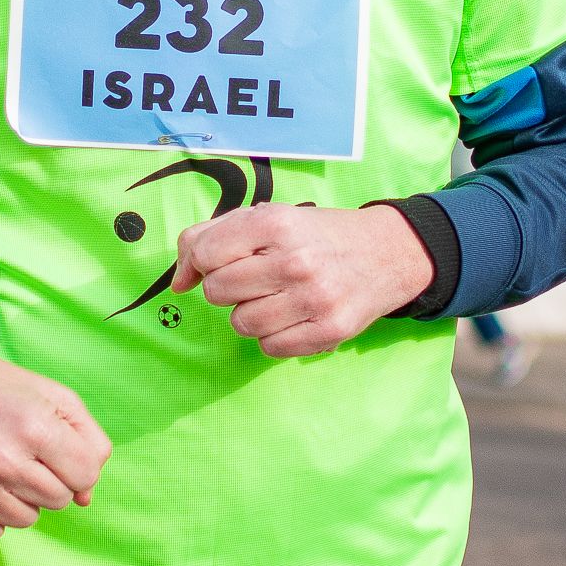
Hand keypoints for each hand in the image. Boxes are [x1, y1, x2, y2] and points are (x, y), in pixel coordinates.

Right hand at [0, 338, 110, 541]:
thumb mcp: (55, 396)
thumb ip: (89, 442)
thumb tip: (85, 497)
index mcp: (35, 428)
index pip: (85, 476)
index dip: (77, 464)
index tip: (57, 450)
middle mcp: (4, 459)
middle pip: (58, 500)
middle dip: (52, 481)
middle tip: (28, 455)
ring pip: (27, 520)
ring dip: (23, 499)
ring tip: (5, 467)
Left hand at [171, 202, 433, 358]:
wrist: (387, 252)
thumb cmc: (314, 234)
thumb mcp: (266, 217)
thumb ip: (209, 238)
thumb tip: (178, 284)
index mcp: (275, 222)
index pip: (205, 254)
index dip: (207, 260)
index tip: (228, 258)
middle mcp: (295, 259)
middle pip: (217, 291)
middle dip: (228, 287)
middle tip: (255, 279)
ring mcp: (315, 298)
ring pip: (241, 324)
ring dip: (249, 314)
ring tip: (275, 297)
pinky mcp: (331, 330)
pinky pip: (270, 348)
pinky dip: (273, 336)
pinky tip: (293, 315)